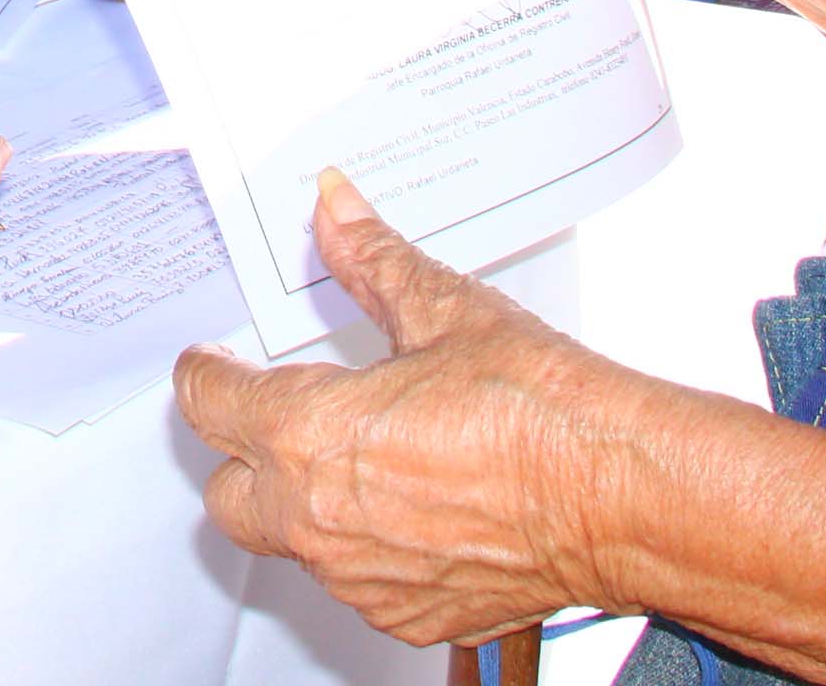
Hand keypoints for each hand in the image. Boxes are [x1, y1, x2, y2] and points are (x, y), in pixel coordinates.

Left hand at [176, 172, 638, 644]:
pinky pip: (357, 581)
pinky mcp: (407, 615)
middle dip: (242, 453)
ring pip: (293, 543)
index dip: (207, 372)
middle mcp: (316, 518)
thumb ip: (369, 261)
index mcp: (305, 434)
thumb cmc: (540, 409)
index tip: (215, 362)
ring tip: (370, 457)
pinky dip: (369, 547)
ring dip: (309, 503)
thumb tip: (334, 210)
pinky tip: (417, 506)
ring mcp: (359, 576)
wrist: (618, 494)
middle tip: (279, 416)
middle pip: (227, 493)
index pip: (208, 403)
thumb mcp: (443, 311)